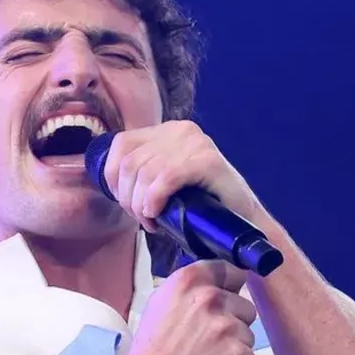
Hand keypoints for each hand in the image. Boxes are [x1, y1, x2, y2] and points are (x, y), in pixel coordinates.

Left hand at [101, 120, 263, 233]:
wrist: (245, 223)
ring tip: (152, 221)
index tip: (127, 203)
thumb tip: (109, 181)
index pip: (121, 145)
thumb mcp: (165, 182)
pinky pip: (165, 178)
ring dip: (140, 205)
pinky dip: (154, 200)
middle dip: (127, 198)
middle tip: (142, 219)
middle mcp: (181, 130)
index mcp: (168, 131)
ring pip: (144, 173)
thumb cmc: (202, 208)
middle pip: (129, 163)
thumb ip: (142, 173)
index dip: (114, 179)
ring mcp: (196, 143)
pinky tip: (157, 215)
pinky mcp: (208, 161)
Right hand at [120, 260, 258, 354]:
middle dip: (233, 321)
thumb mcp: (159, 307)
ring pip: (248, 333)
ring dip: (234, 346)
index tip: (227, 295)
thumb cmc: (150, 353)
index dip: (230, 285)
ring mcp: (229, 327)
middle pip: (245, 305)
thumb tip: (214, 288)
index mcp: (189, 281)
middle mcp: (212, 299)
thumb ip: (189, 292)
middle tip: (209, 339)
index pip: (230, 269)